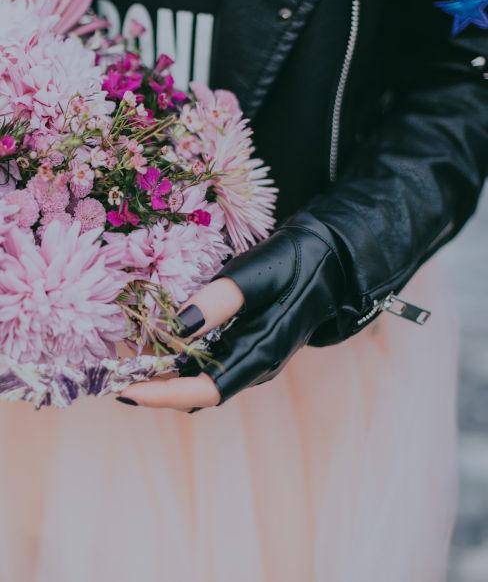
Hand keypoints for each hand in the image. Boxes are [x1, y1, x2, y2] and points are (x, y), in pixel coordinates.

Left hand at [117, 211, 344, 410]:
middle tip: (115, 369)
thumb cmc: (293, 265)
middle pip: (198, 390)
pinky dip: (181, 356)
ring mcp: (253, 359)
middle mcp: (256, 366)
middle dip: (156, 383)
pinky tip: (162, 337)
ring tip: (130, 352)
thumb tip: (173, 331)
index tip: (124, 390)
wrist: (328, 261)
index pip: (206, 390)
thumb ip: (214, 304)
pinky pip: (209, 362)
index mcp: (261, 354)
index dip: (163, 394)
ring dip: (166, 370)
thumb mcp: (252, 277)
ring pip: (201, 377)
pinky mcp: (249, 347)